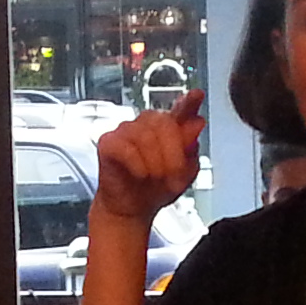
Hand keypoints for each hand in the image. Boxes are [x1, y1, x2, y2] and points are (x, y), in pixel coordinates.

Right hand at [92, 89, 205, 224]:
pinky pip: (126, 148)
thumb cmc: (156, 188)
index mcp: (170, 129)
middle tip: (173, 175)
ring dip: (155, 164)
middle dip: (173, 155)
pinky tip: (140, 174)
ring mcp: (126, 131)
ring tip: (155, 178)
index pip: (182, 109)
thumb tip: (196, 123)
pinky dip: (137, 165)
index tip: (197, 95)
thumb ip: (191, 147)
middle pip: (165, 124)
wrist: (132, 209)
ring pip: (146, 136)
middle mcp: (148, 125)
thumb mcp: (184, 172)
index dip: (189, 102)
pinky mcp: (108, 142)